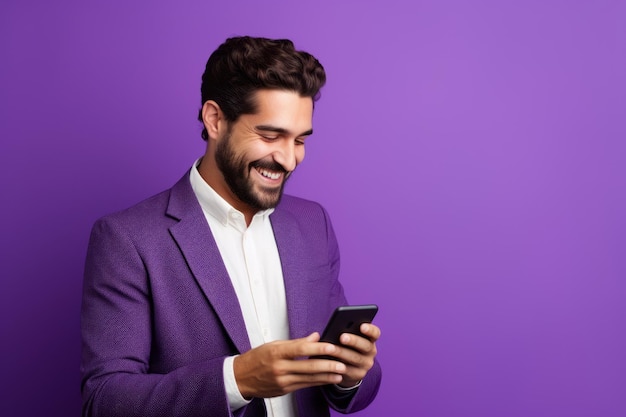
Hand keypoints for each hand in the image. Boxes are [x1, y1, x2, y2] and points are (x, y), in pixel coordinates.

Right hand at [233, 333, 347, 398]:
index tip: (331, 346)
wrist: (241, 378)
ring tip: (340, 372)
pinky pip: (305, 385)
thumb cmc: (257, 358)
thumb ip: (296, 342)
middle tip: (342, 362)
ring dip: (327, 376)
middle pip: (307, 366)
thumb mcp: (273, 344)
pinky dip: (318, 382)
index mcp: (276, 352)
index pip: (300, 349)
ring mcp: (282, 381)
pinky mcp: (284, 390)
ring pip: (309, 378)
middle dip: (327, 365)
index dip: (317, 348)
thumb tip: (315, 337)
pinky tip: (328, 379)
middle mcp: (279, 367)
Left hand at [327, 323, 380, 387]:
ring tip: (330, 349)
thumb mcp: (348, 338)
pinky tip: (330, 362)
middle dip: (354, 341)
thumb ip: (344, 331)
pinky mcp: (358, 374)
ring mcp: (366, 364)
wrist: (347, 366)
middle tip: (342, 337)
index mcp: (370, 339)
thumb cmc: (345, 345)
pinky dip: (339, 366)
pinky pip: (349, 370)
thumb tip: (333, 328)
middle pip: (366, 346)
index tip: (362, 326)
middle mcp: (371, 351)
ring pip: (356, 358)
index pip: (375, 333)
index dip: (370, 330)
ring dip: (342, 353)